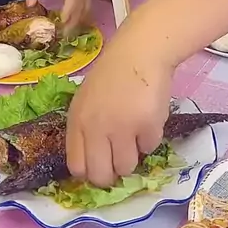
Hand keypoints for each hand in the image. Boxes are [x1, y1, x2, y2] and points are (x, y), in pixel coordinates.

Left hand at [25, 0, 91, 31]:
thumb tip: (30, 6)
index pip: (70, 11)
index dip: (64, 24)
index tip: (54, 34)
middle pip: (80, 16)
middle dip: (70, 30)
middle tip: (59, 41)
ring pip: (86, 14)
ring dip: (77, 26)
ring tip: (65, 37)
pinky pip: (87, 9)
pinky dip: (80, 19)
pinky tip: (71, 25)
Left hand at [66, 30, 172, 186]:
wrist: (140, 52)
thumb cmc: (113, 74)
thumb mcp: (87, 100)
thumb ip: (87, 128)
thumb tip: (95, 161)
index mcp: (77, 121)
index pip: (77, 166)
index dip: (90, 172)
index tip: (100, 167)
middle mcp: (96, 129)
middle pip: (101, 175)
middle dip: (112, 175)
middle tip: (120, 162)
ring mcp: (122, 129)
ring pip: (127, 167)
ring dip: (133, 156)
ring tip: (135, 135)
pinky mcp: (147, 127)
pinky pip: (150, 148)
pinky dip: (150, 138)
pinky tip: (148, 117)